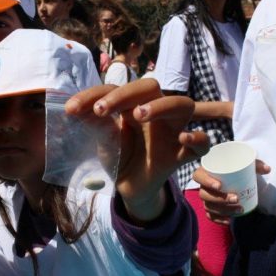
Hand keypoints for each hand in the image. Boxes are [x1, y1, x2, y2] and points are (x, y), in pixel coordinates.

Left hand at [67, 79, 208, 221]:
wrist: (130, 188)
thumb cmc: (120, 157)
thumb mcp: (104, 142)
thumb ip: (95, 125)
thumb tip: (73, 108)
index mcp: (134, 105)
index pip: (117, 89)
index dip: (94, 95)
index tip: (72, 110)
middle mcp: (156, 112)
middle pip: (151, 87)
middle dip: (126, 94)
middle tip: (103, 110)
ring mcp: (173, 130)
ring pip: (182, 104)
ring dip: (161, 106)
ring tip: (138, 115)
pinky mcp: (182, 154)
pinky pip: (203, 142)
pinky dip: (197, 138)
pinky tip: (183, 139)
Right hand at [193, 160, 270, 224]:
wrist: (234, 177)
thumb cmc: (236, 168)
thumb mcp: (245, 163)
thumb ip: (255, 164)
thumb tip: (268, 169)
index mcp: (206, 171)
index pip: (198, 176)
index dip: (206, 181)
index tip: (220, 185)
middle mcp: (203, 186)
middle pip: (204, 194)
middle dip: (220, 199)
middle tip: (236, 198)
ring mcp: (206, 198)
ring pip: (208, 206)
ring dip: (223, 210)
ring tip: (240, 209)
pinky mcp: (210, 208)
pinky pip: (210, 216)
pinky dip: (219, 219)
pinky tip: (229, 220)